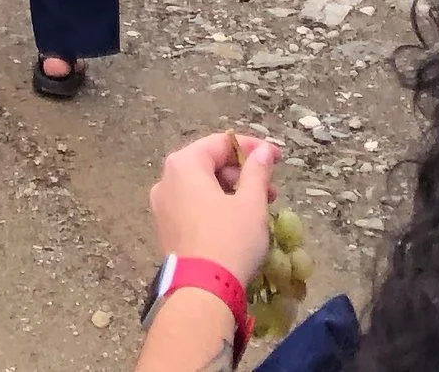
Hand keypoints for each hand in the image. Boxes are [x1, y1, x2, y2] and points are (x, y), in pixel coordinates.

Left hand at [148, 129, 280, 290]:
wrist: (202, 294)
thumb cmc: (229, 241)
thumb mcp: (251, 203)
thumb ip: (258, 171)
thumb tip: (264, 150)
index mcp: (184, 164)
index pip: (221, 143)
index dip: (252, 148)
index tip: (276, 157)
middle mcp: (166, 180)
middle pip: (209, 165)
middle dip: (242, 174)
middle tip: (271, 190)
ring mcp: (162, 207)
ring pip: (202, 189)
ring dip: (232, 193)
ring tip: (259, 210)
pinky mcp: (166, 232)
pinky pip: (193, 209)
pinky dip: (216, 209)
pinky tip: (237, 225)